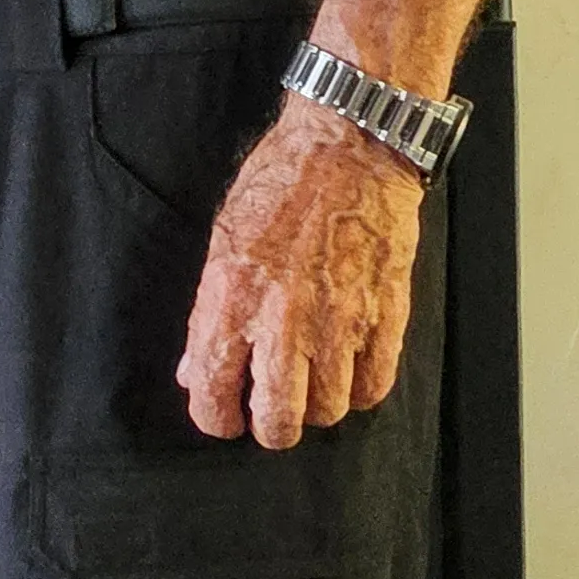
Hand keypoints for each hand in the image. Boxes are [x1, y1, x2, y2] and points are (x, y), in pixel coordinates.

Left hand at [178, 95, 426, 446]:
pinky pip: (373, 387)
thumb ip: (208, 310)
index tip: (221, 415)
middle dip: (271, 428)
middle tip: (271, 415)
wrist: (347, 151)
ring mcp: (339, 321)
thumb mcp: (223, 238)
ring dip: (318, 408)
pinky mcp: (385, 318)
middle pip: (279, 419)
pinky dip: (360, 390)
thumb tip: (192, 367)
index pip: (212, 385)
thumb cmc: (280, 185)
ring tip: (310, 385)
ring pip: (329, 411)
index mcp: (232, 293)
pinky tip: (348, 372)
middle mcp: (283, 317)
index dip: (214, 415)